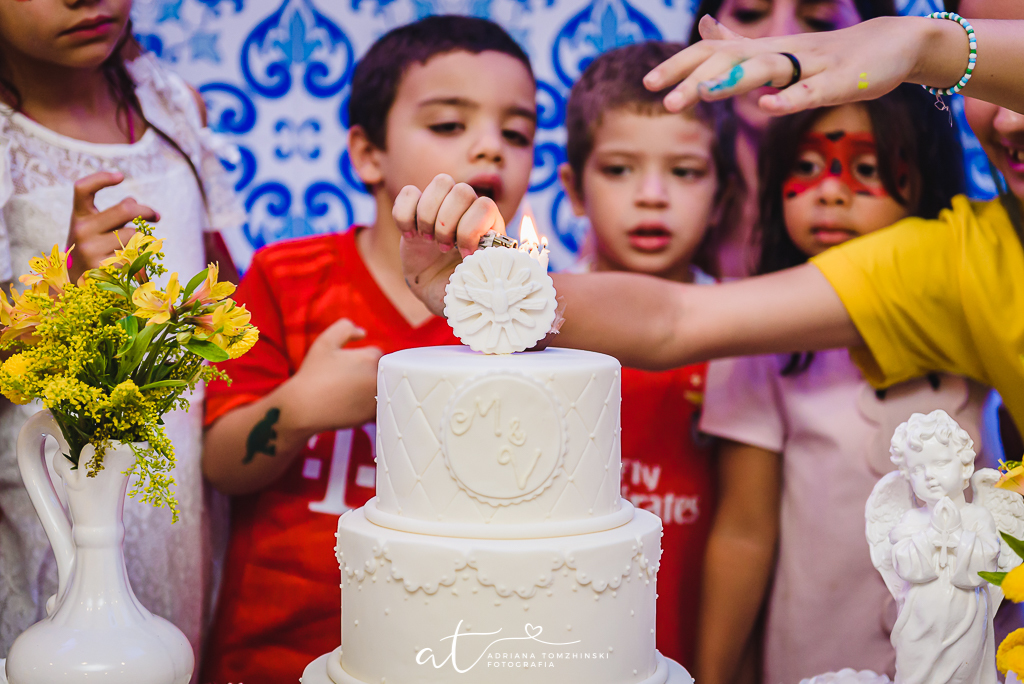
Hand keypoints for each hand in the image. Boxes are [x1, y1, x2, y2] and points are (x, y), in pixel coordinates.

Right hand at [67, 171, 159, 282]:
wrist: (77, 288)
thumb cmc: (92, 252)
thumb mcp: (96, 230)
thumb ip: (112, 214)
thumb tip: (134, 202)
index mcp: (79, 217)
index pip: (82, 189)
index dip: (101, 178)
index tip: (120, 176)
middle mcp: (81, 231)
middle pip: (125, 209)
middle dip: (146, 210)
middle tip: (156, 216)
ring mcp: (91, 251)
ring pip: (134, 235)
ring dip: (141, 239)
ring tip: (134, 249)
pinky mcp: (104, 269)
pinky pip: (136, 256)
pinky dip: (140, 258)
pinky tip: (134, 265)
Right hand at [279, 318, 381, 437]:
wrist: (303, 408)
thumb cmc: (313, 374)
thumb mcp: (325, 342)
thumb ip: (345, 328)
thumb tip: (363, 333)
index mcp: (370, 359)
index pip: (375, 354)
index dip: (360, 358)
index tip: (346, 365)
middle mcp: (378, 379)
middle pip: (380, 371)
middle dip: (366, 373)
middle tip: (345, 379)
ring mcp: (376, 399)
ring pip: (380, 389)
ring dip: (369, 388)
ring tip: (346, 392)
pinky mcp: (371, 415)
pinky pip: (376, 406)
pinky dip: (366, 405)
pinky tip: (349, 404)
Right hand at [394, 173, 504, 316]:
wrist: (435, 290)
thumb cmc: (460, 289)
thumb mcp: (474, 285)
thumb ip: (480, 272)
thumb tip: (478, 260)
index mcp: (489, 224)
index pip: (485, 205)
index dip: (471, 230)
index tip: (464, 255)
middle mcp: (468, 209)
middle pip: (462, 190)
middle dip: (448, 222)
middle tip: (443, 248)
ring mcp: (442, 206)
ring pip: (441, 182)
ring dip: (429, 215)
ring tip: (428, 241)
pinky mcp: (416, 209)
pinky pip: (408, 192)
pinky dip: (404, 215)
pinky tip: (410, 236)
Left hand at [644, 15, 938, 114]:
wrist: (897, 44)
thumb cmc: (834, 54)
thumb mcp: (780, 50)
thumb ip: (739, 45)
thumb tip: (703, 29)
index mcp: (765, 51)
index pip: (713, 54)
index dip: (680, 67)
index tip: (647, 84)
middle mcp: (783, 53)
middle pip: (731, 62)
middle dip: (695, 80)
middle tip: (662, 102)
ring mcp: (811, 65)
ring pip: (766, 71)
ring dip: (733, 83)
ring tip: (702, 95)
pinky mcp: (840, 81)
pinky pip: (812, 90)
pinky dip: (790, 98)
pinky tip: (768, 107)